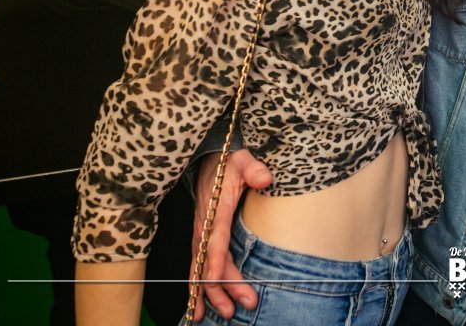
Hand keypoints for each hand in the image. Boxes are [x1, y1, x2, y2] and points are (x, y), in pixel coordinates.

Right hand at [189, 149, 272, 320]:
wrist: (211, 156)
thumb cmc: (229, 159)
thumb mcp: (242, 159)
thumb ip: (253, 168)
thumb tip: (264, 177)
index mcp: (214, 208)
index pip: (214, 237)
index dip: (213, 259)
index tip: (214, 280)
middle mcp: (204, 225)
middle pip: (211, 260)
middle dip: (223, 285)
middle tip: (243, 305)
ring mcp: (202, 233)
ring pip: (203, 268)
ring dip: (212, 292)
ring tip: (225, 314)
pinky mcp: (203, 237)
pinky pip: (201, 265)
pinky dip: (201, 287)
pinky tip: (202, 307)